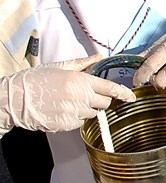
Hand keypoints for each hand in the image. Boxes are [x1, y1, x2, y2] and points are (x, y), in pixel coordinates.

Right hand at [0, 55, 134, 133]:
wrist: (16, 98)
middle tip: (87, 94)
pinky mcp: (67, 125)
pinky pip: (80, 122)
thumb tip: (99, 57)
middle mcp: (81, 98)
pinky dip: (76, 117)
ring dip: (87, 109)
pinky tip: (62, 109)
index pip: (111, 88)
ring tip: (69, 101)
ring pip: (92, 114)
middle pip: (104, 103)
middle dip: (100, 100)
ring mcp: (74, 113)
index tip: (131, 96)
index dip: (124, 93)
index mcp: (81, 81)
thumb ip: (84, 64)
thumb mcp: (61, 66)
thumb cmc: (37, 80)